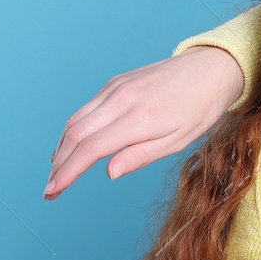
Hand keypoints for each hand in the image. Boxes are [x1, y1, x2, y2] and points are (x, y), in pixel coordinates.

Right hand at [44, 46, 244, 198]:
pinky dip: (73, 129)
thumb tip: (108, 173)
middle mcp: (121, 99)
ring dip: (61, 148)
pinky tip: (71, 144)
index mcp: (139, 118)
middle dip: (58, 165)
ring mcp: (115, 88)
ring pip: (76, 119)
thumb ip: (140, 156)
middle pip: (75, 134)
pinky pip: (86, 108)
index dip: (67, 172)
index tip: (52, 191)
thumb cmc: (200, 108)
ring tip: (56, 172)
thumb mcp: (178, 141)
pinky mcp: (116, 82)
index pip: (90, 148)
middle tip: (49, 190)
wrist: (211, 68)